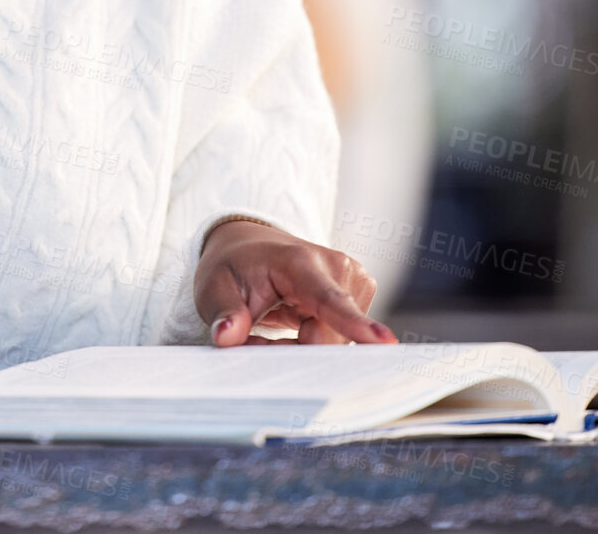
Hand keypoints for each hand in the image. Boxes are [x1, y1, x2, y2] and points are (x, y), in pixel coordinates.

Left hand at [195, 219, 395, 345]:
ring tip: (276, 321)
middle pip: (329, 337)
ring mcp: (353, 279)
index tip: (385, 342)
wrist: (249, 246)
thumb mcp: (212, 287)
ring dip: (302, 346)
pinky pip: (340, 339)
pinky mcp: (360, 293)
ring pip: (335, 342)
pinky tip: (294, 326)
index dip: (355, 324)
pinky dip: (314, 342)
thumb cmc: (233, 267)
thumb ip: (223, 313)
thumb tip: (228, 336)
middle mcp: (336, 266)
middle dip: (293, 351)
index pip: (329, 299)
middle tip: (256, 335)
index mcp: (299, 262)